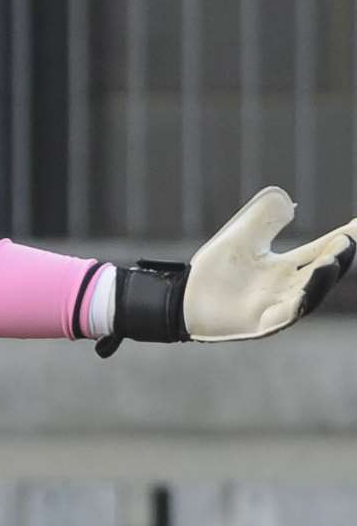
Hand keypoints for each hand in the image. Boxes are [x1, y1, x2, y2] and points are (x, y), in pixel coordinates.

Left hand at [96, 186, 355, 356]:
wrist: (185, 298)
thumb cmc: (216, 270)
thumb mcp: (242, 238)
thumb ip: (264, 219)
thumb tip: (289, 203)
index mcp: (288, 267)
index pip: (323, 249)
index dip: (344, 237)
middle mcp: (290, 288)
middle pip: (324, 271)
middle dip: (340, 256)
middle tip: (349, 237)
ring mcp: (279, 306)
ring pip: (310, 293)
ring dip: (323, 277)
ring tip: (333, 257)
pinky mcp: (263, 323)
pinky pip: (286, 315)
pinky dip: (298, 303)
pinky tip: (304, 291)